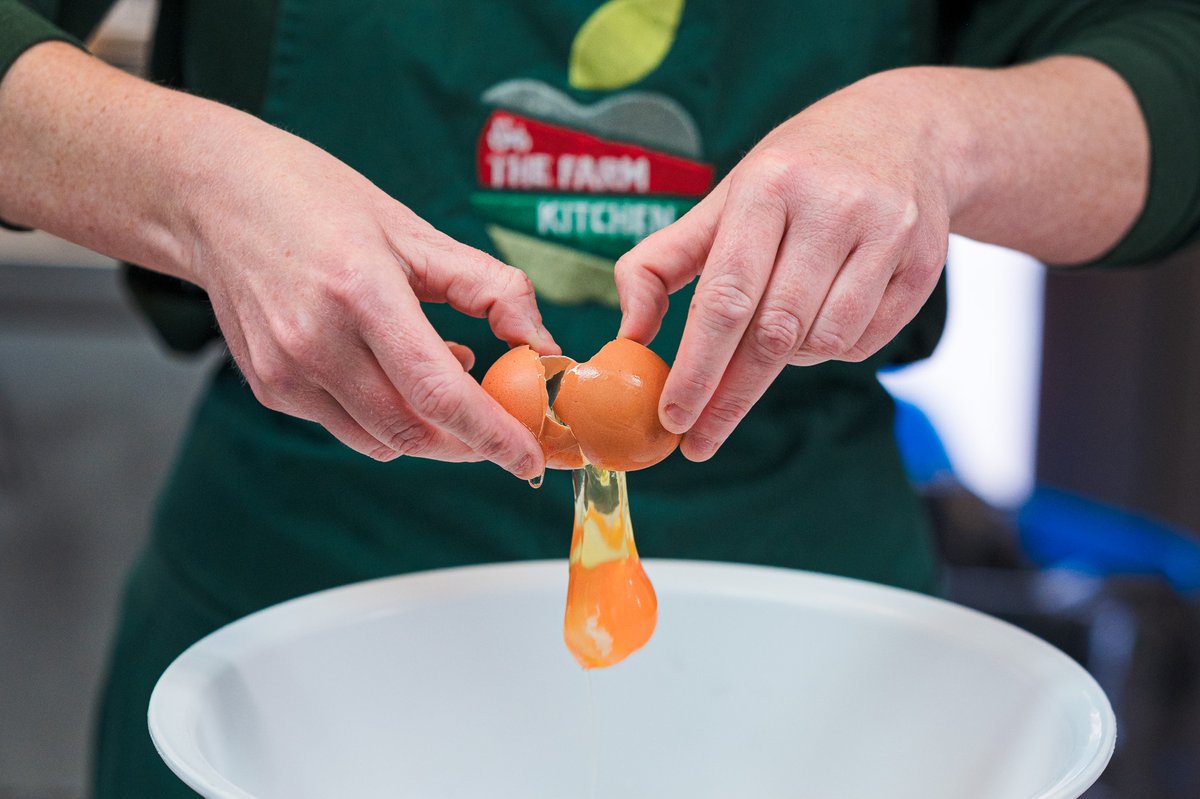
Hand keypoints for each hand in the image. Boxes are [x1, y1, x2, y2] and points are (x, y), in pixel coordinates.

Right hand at [0, 43, 557, 477]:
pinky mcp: (271, 389)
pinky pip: (348, 428)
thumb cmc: (321, 203)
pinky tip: (396, 373)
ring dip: (430, 433)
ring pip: (382, 442)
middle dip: (469, 442)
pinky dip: (388, 418)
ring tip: (449, 379)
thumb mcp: (415, 230)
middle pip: (413, 431)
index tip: (529, 460)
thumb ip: (489, 288)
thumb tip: (542, 346)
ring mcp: (286, 372)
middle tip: (505, 424)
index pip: (437, 392)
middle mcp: (316, 341)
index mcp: (361, 292)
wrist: (215, 198)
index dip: (491, 435)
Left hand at [616, 71, 951, 461]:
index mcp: (768, 186)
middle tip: (699, 438)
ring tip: (777, 333)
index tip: (672, 417)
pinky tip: (823, 315)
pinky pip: (864, 343)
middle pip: (773, 332)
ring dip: (787, 360)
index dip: (698, 367)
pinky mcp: (925, 262)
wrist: (903, 130)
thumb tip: (628, 337)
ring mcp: (888, 232)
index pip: (727, 297)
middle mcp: (832, 205)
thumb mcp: (721, 202)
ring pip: (822, 342)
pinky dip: (830, 347)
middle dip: (730, 394)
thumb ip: (659, 263)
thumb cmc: (790, 179)